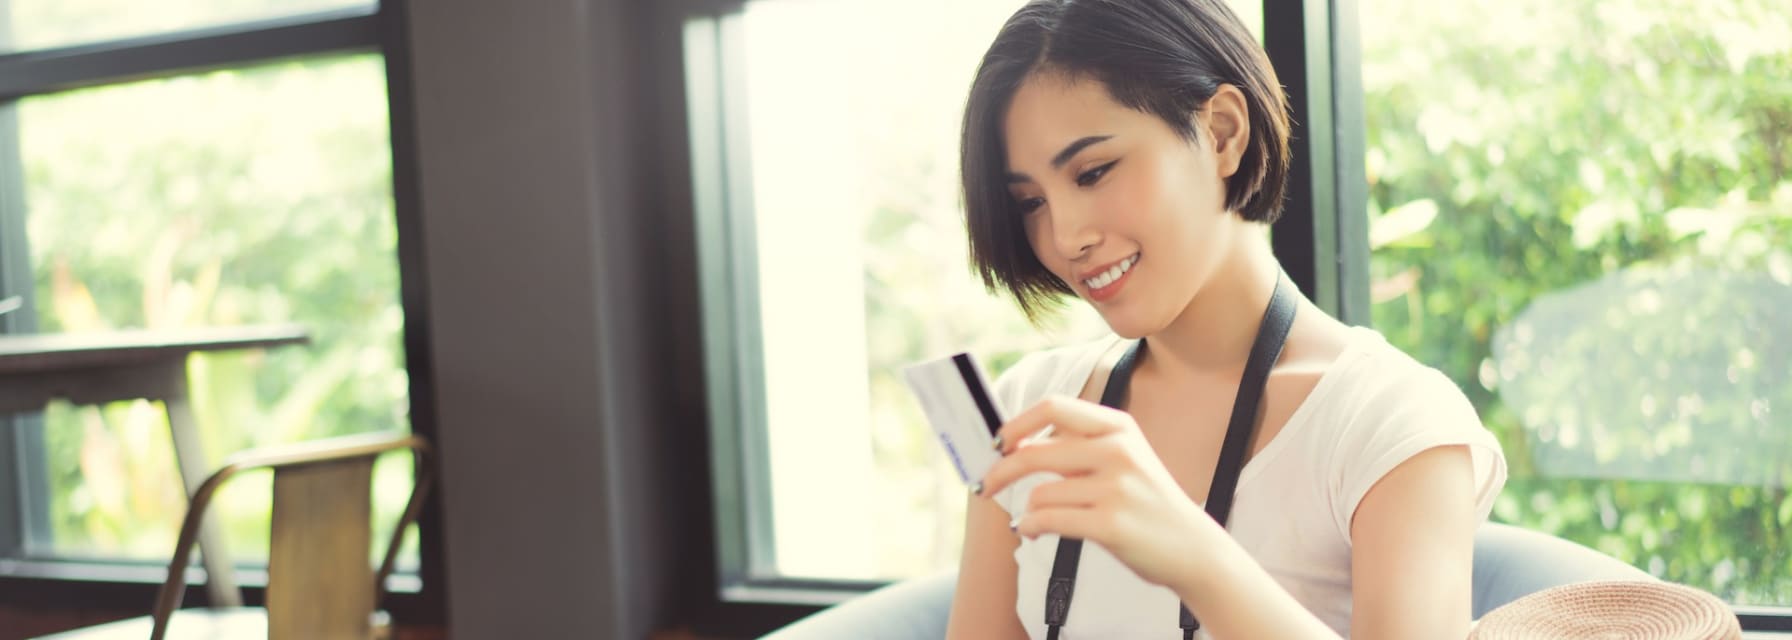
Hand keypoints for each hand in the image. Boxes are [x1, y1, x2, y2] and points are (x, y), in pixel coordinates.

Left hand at [978, 395, 1224, 591]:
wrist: (1192, 548)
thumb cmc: (1146, 504)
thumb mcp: (1124, 459)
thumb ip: (1079, 446)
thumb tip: (1016, 442)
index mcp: (1118, 427)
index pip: (1053, 407)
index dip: (1016, 424)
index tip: (996, 443)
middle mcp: (1118, 451)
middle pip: (1035, 452)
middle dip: (1000, 470)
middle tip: (985, 485)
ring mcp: (1116, 488)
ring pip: (1039, 493)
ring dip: (1026, 511)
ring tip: (1033, 522)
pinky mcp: (1111, 525)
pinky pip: (1048, 520)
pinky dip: (1031, 528)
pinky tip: (1033, 532)